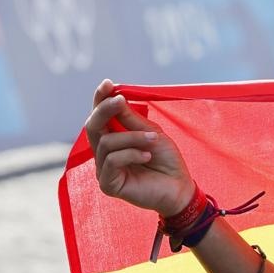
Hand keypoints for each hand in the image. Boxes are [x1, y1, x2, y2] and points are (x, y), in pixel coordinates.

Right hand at [83, 80, 194, 215]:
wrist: (180, 188)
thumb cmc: (167, 161)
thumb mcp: (152, 134)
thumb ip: (131, 120)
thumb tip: (115, 97)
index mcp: (113, 139)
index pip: (99, 117)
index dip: (100, 99)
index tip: (107, 84)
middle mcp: (104, 153)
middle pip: (92, 127)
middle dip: (105, 110)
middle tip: (119, 100)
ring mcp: (104, 169)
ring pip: (106, 142)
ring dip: (132, 137)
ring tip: (153, 140)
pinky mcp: (108, 184)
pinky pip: (112, 161)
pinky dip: (131, 154)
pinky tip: (147, 156)